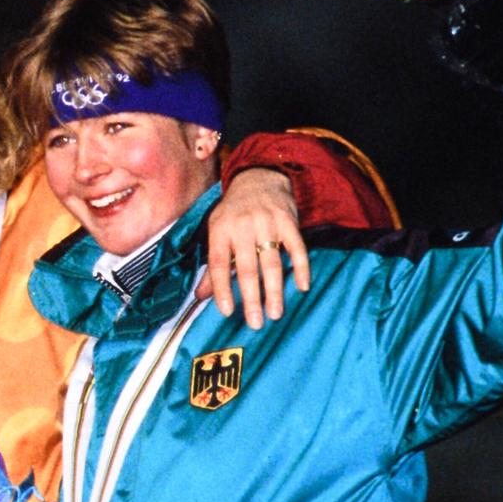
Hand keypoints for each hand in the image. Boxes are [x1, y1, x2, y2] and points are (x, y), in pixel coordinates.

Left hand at [198, 167, 310, 328]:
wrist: (258, 179)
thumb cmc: (233, 213)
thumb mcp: (216, 232)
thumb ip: (211, 266)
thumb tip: (200, 297)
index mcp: (220, 230)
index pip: (219, 264)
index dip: (222, 289)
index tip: (227, 312)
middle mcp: (242, 226)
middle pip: (246, 267)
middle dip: (251, 298)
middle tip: (255, 323)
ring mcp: (266, 223)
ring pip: (271, 262)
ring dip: (274, 290)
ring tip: (275, 313)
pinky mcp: (288, 221)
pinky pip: (297, 248)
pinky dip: (301, 268)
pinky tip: (302, 286)